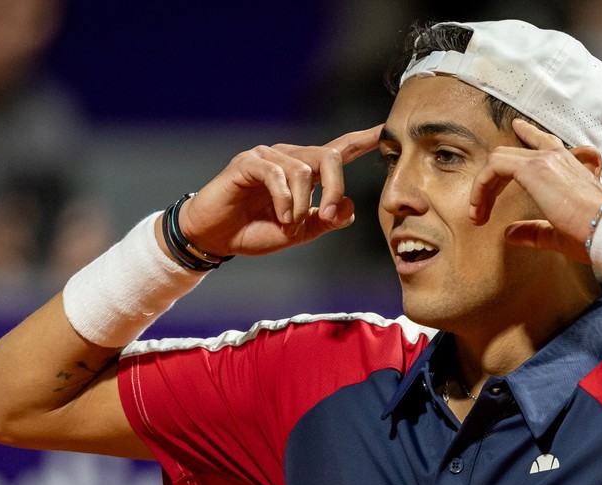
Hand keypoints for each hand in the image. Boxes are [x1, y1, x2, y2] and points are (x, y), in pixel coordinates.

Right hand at [177, 125, 381, 256]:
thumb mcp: (300, 231)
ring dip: (302, 203)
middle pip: (330, 156)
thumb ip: (326, 220)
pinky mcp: (247, 162)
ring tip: (289, 222)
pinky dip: (284, 200)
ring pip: (304, 170)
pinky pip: (277, 174)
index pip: (340, 150)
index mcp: (305, 171)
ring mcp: (268, 156)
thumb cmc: (256, 230)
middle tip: (329, 214)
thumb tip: (349, 206)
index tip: (384, 130)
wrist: (217, 237)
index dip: (363, 140)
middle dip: (336, 187)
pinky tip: (280, 216)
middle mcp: (289, 156)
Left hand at [468, 118, 601, 263]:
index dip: (526, 135)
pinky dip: (481, 186)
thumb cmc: (592, 234)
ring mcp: (544, 160)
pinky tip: (478, 208)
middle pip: (512, 153)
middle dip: (491, 179)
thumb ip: (533, 231)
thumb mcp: (557, 233)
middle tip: (480, 205)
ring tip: (477, 213)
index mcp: (567, 167)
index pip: (543, 142)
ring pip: (499, 158)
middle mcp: (556, 158)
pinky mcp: (533, 168)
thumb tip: (510, 233)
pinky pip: (494, 167)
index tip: (516, 129)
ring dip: (483, 186)